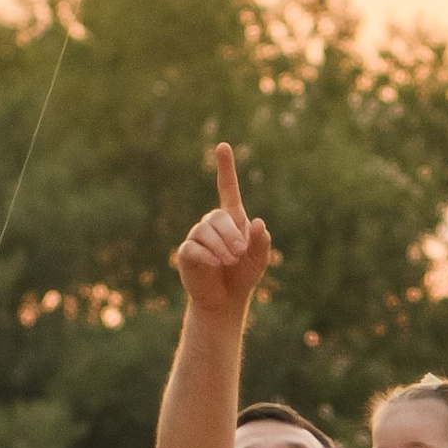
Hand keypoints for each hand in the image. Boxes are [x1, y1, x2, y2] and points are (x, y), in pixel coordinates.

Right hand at [171, 140, 275, 320]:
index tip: (222, 146)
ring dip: (221, 246)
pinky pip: (194, 247)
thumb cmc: (242, 276)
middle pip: (218, 216)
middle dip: (232, 234)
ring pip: (205, 230)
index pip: (227, 188)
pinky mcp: (186, 253)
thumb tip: (258, 222)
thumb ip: (261, 241)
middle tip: (240, 252)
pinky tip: (215, 265)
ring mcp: (197, 237)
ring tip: (230, 260)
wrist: (225, 301)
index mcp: (232, 219)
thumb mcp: (259, 259)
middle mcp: (212, 224)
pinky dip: (208, 255)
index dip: (225, 168)